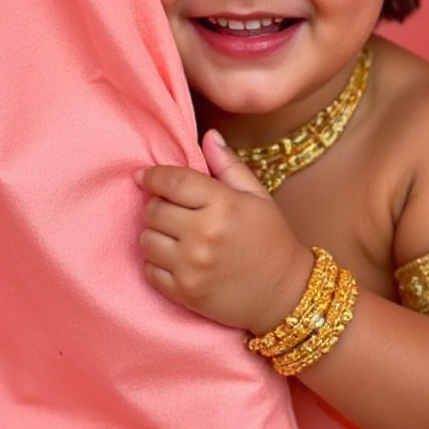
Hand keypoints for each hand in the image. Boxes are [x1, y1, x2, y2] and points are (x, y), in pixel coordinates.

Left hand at [136, 129, 313, 334]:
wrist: (284, 294)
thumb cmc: (271, 239)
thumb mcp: (257, 195)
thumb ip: (229, 165)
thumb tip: (209, 135)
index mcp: (223, 205)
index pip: (173, 181)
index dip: (153, 175)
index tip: (144, 176)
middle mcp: (204, 234)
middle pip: (154, 209)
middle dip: (159, 205)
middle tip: (174, 210)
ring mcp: (192, 266)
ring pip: (146, 239)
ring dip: (156, 234)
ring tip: (176, 235)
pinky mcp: (184, 293)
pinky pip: (149, 270)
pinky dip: (156, 263)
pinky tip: (176, 259)